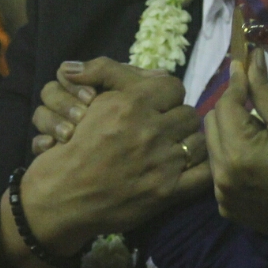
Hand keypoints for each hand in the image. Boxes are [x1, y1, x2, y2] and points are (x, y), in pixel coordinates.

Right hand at [17, 58, 211, 254]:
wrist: (63, 195)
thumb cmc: (75, 146)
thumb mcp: (95, 103)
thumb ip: (122, 79)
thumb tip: (159, 71)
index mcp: (131, 104)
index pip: (174, 87)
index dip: (167, 96)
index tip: (159, 107)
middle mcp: (150, 131)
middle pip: (188, 114)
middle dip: (177, 120)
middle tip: (165, 131)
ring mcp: (161, 162)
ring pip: (199, 141)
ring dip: (188, 143)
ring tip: (174, 150)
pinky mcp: (167, 192)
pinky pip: (204, 173)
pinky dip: (201, 168)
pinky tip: (188, 168)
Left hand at [204, 41, 267, 236]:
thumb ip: (263, 92)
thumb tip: (250, 58)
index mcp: (237, 150)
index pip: (225, 104)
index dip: (236, 84)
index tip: (244, 66)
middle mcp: (221, 174)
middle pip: (211, 124)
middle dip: (229, 109)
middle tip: (252, 107)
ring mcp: (221, 194)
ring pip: (212, 148)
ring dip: (227, 135)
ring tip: (254, 136)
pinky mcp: (226, 207)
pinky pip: (218, 173)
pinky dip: (230, 161)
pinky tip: (252, 162)